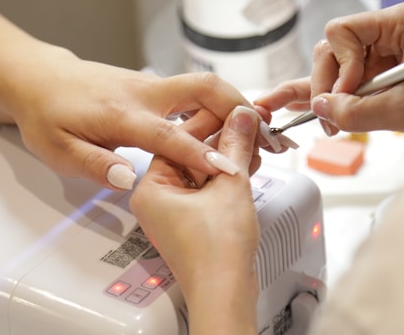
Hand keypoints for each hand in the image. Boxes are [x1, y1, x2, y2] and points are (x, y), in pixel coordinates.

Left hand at [5, 50, 260, 189]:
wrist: (39, 78)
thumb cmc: (48, 115)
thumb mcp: (58, 150)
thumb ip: (94, 165)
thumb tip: (129, 178)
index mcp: (121, 114)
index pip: (169, 135)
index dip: (201, 154)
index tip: (230, 169)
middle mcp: (144, 93)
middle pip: (204, 87)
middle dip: (239, 107)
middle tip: (266, 134)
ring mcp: (152, 85)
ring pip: (204, 86)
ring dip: (235, 105)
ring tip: (260, 133)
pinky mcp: (155, 86)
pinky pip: (195, 92)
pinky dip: (219, 106)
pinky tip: (230, 126)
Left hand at [129, 105, 260, 334]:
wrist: (224, 294)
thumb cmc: (214, 252)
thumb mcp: (229, 185)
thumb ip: (235, 145)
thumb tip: (241, 118)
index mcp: (151, 187)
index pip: (177, 139)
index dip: (210, 120)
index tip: (232, 110)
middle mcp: (157, 198)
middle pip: (190, 154)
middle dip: (222, 140)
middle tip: (246, 125)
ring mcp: (175, 212)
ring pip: (201, 171)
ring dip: (228, 158)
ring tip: (253, 143)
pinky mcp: (192, 222)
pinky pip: (207, 189)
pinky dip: (227, 177)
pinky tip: (248, 164)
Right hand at [255, 3, 403, 146]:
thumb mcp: (403, 112)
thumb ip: (355, 111)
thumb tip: (319, 107)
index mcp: (401, 22)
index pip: (342, 31)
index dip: (338, 65)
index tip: (349, 94)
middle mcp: (389, 30)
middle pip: (333, 48)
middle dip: (328, 84)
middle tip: (329, 118)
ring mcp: (384, 51)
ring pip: (336, 67)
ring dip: (328, 95)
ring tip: (324, 124)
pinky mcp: (381, 71)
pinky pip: (347, 80)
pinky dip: (331, 95)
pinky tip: (300, 105)